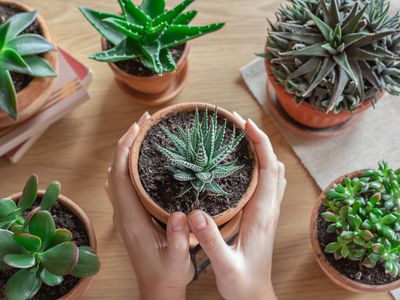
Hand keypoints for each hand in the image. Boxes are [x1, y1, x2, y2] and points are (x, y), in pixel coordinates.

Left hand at [105, 112, 193, 299]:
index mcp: (131, 219)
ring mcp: (125, 214)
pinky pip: (124, 185)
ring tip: (143, 134)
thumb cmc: (168, 274)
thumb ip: (177, 238)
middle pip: (116, 170)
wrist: (158, 289)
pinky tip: (139, 160)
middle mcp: (123, 213)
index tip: (137, 127)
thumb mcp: (177, 259)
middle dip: (127, 143)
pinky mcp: (131, 216)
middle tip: (144, 122)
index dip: (126, 149)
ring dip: (126, 152)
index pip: (121, 177)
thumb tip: (180, 215)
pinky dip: (128, 166)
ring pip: (118, 176)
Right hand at [187, 114, 285, 299]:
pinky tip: (243, 165)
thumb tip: (194, 213)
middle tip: (236, 123)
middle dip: (258, 138)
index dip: (260, 142)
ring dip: (260, 150)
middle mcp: (268, 207)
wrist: (255, 296)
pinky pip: (267, 182)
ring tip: (239, 137)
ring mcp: (267, 211)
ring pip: (272, 171)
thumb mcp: (225, 265)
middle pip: (272, 163)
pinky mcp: (262, 215)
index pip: (268, 168)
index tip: (245, 124)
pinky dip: (259, 165)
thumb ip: (210, 240)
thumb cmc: (242, 284)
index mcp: (262, 213)